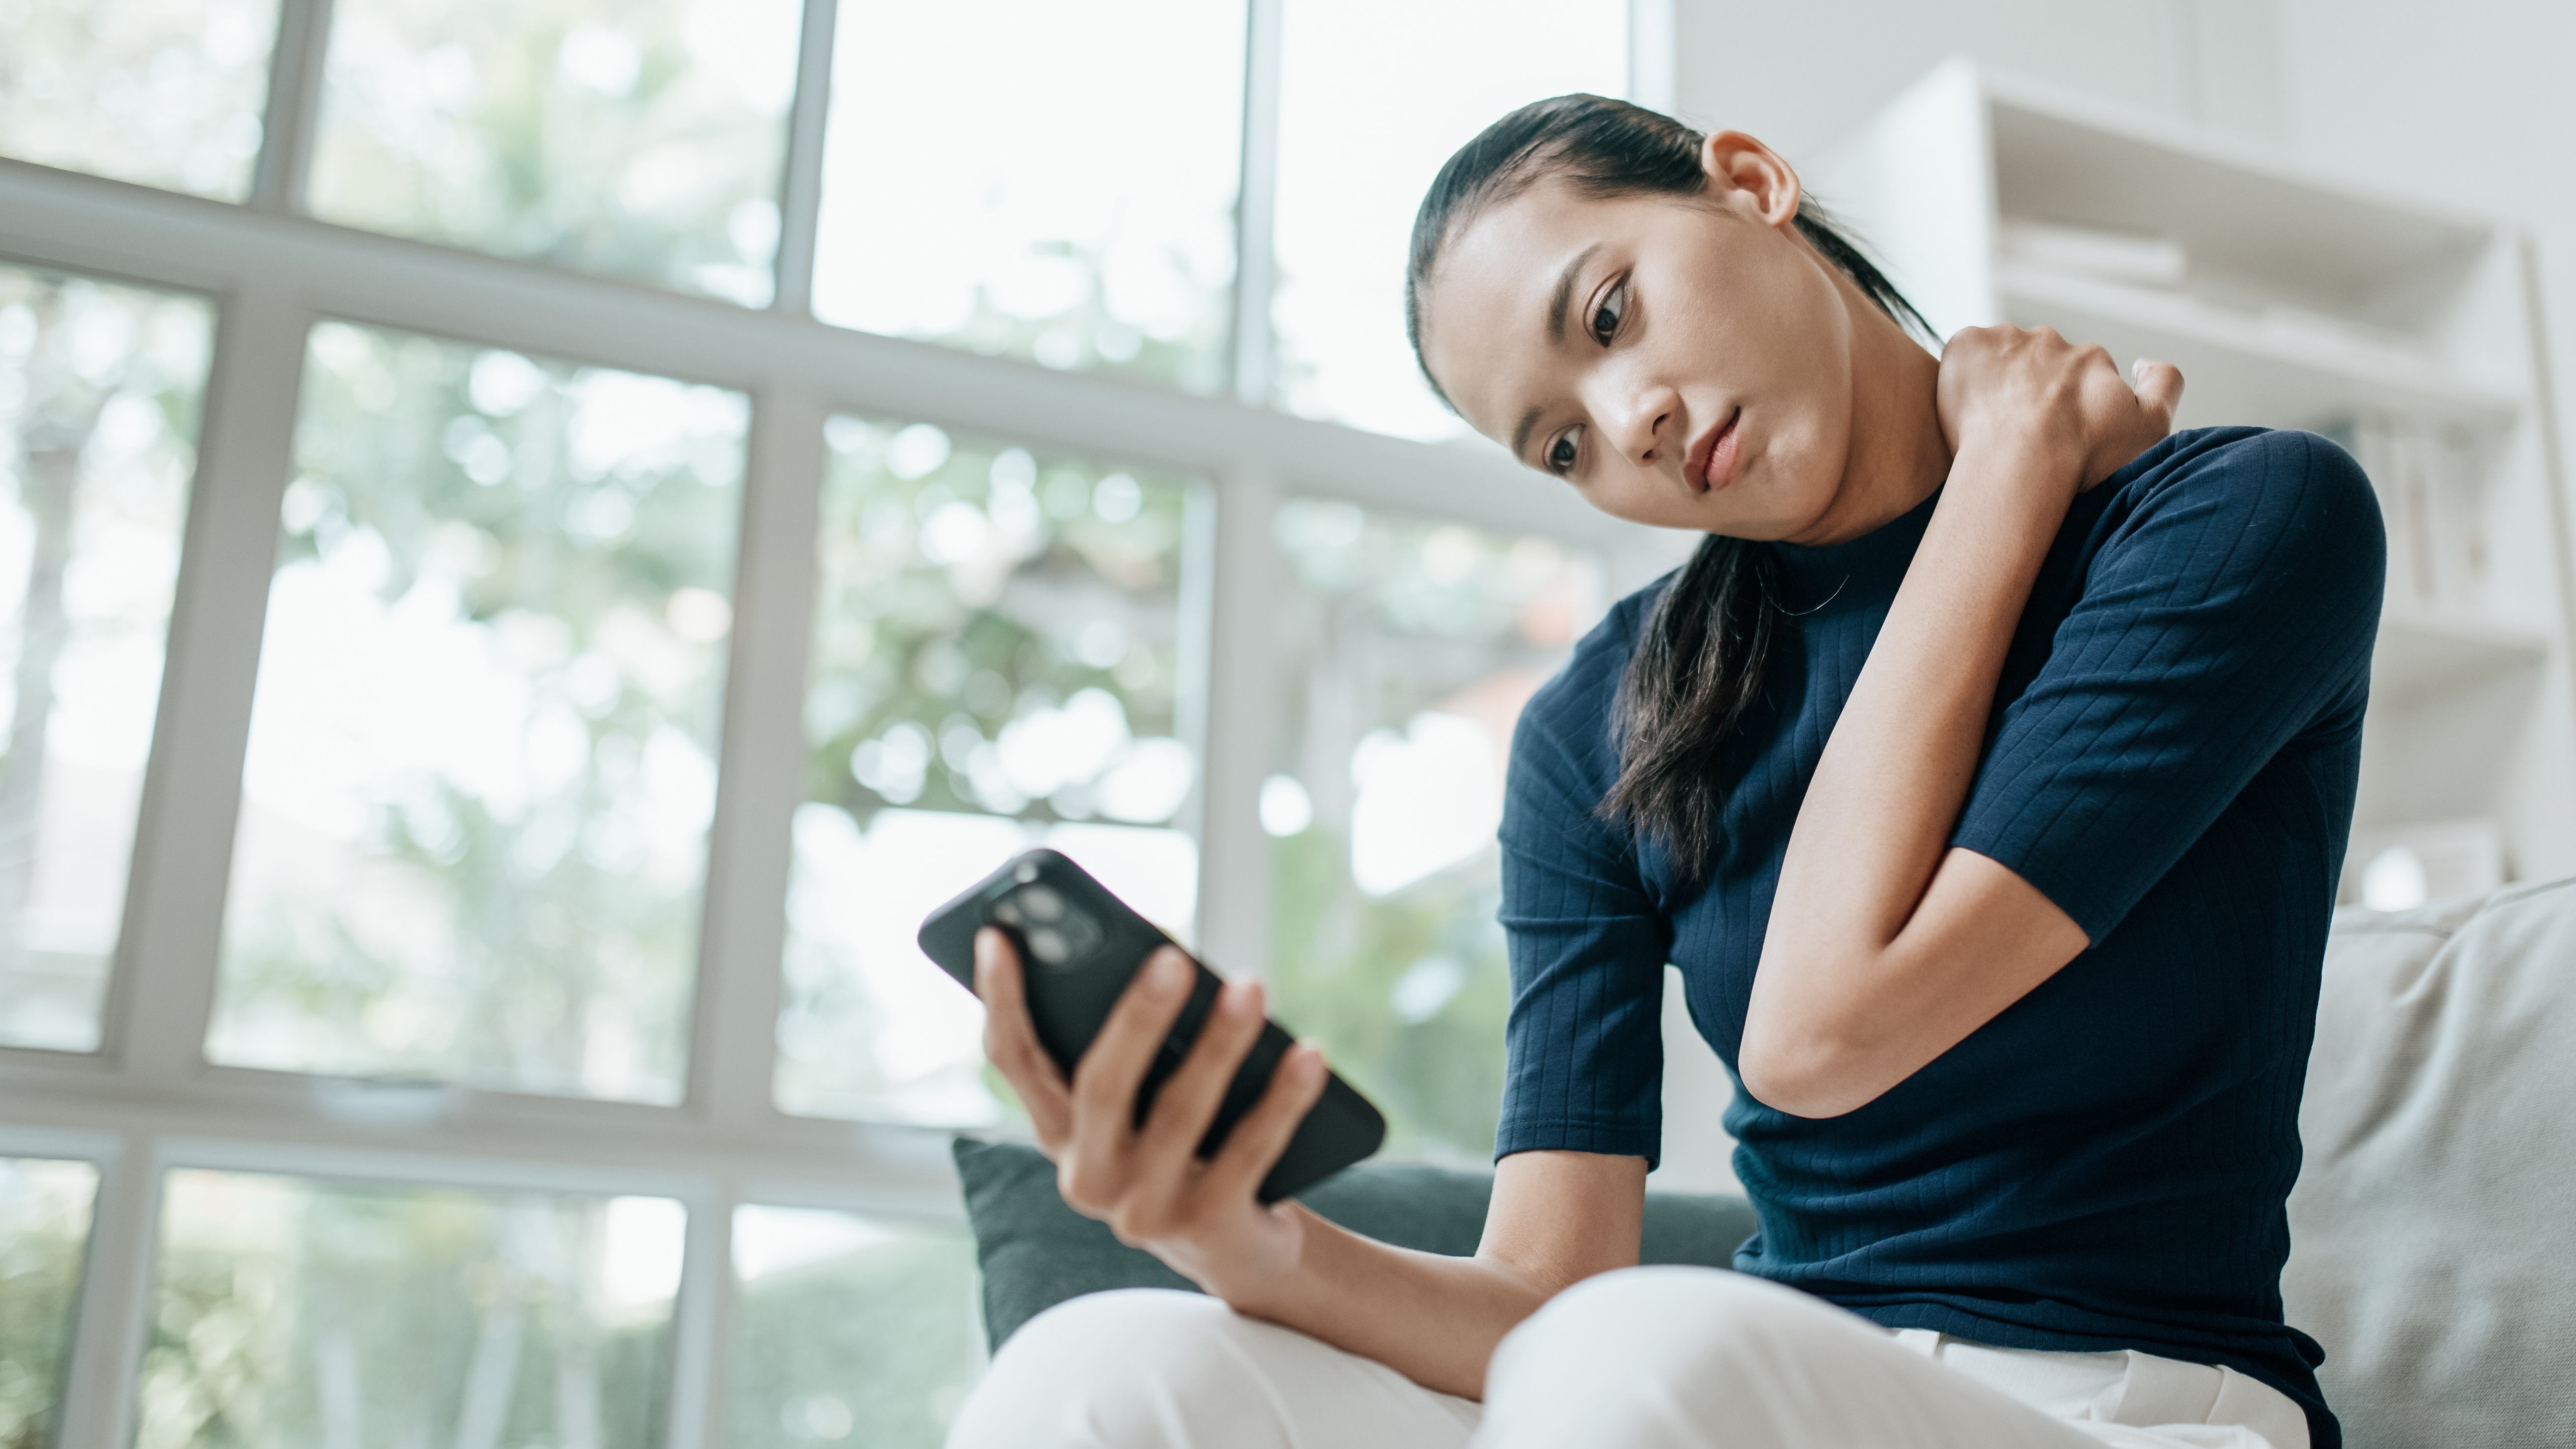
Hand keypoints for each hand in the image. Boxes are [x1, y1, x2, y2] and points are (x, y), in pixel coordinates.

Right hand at [975, 927, 1328, 1305]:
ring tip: (1251, 986)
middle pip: (1102, 1086)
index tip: (998, 936)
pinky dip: (1283, 1098)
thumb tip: (1161, 962)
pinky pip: (1250, 1150)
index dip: (1000, 1000)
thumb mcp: (1144, 1101)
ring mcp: (1147, 1209)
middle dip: (1136, 1017)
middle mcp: (1089, 1177)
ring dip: (1219, 1044)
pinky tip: (1308, 1054)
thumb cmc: (1186, 1142)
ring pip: (1182, 1113)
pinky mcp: (1210, 1227)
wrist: (1240, 1247)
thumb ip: (1131, 1045)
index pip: (1014, 1062)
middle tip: (1173, 958)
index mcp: (1058, 1135)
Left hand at [1935, 325, 2184, 496]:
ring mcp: (2006, 339)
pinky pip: (1963, 351)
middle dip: (2028, 392)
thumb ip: (2165, 385)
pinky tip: (1964, 407)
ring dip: (1994, 381)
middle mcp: (2051, 341)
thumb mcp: (2152, 427)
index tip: (2050, 435)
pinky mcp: (1966, 344)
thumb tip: (2145, 361)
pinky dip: (1961, 373)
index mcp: (2091, 360)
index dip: (2063, 407)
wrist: (2024, 460)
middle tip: (2014, 435)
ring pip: (1998, 356)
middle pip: (2035, 363)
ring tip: (1986, 426)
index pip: (2077, 376)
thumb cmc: (2086, 455)